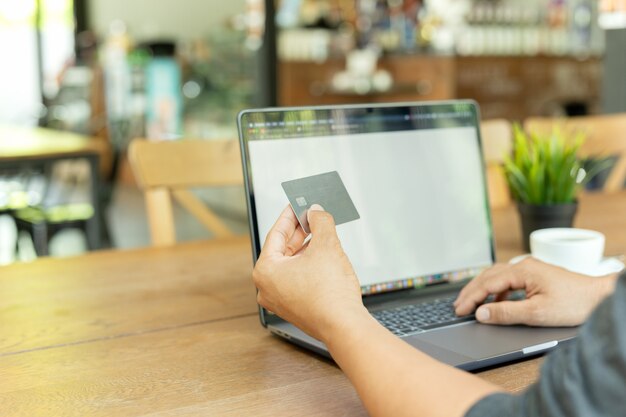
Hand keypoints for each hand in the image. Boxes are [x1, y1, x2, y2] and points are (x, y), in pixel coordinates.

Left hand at [253, 204, 365, 341]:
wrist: (344, 326)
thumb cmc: (330, 293)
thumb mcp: (326, 245)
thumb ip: (320, 222)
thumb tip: (316, 212)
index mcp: (265, 271)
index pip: (276, 234)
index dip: (290, 215)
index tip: (298, 204)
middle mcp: (266, 287)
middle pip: (282, 250)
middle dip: (300, 232)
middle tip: (312, 216)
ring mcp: (279, 300)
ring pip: (291, 265)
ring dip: (305, 248)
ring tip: (321, 233)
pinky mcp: (294, 307)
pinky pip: (297, 279)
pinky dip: (308, 265)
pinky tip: (323, 256)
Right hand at [454, 257, 616, 326]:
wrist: (599, 297)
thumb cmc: (574, 304)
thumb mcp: (537, 313)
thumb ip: (506, 313)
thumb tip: (481, 313)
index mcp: (522, 271)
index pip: (487, 283)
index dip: (471, 298)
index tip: (460, 311)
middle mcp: (523, 265)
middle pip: (487, 276)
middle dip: (471, 292)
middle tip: (458, 307)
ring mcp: (529, 269)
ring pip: (496, 276)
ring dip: (481, 289)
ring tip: (470, 304)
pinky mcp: (534, 275)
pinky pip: (507, 280)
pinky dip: (495, 290)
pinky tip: (494, 302)